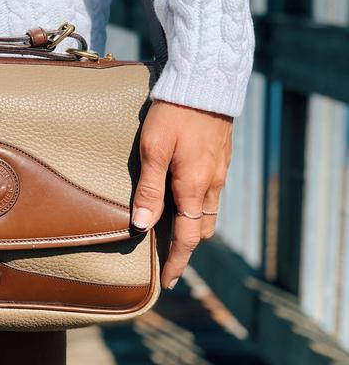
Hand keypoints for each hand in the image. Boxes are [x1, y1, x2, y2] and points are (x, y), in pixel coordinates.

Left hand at [131, 100, 232, 289]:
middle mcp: (212, 184)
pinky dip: (198, 206)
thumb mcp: (153, 150)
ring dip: (193, 226)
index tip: (169, 282)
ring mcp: (219, 171)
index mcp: (194, 187)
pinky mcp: (220, 158)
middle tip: (166, 255)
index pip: (188, 238)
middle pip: (202, 229)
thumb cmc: (173, 114)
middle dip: (186, 246)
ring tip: (173, 229)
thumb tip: (143, 226)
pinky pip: (212, 193)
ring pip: (208, 211)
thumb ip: (150, 189)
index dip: (178, 262)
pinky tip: (183, 197)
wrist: (204, 82)